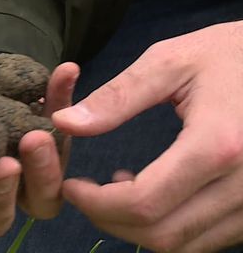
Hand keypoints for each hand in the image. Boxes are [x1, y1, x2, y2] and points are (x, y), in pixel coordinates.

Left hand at [53, 21, 242, 251]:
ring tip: (116, 188)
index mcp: (218, 145)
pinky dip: (170, 226)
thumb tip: (65, 123)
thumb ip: (115, 97)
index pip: (145, 201)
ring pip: (185, 245)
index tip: (72, 186)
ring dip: (139, 227)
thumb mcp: (168, 63)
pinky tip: (153, 192)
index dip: (96, 202)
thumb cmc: (225, 55)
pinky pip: (206, 239)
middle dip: (110, 220)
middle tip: (85, 193)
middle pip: (163, 233)